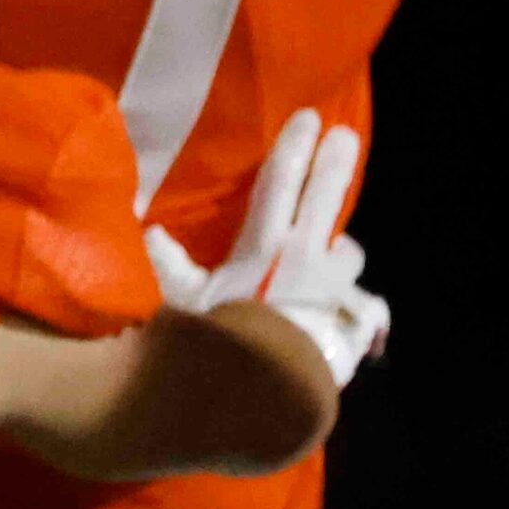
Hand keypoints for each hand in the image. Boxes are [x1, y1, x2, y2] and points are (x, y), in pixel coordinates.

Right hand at [144, 108, 390, 386]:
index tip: (308, 118)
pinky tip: (348, 308)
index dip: (294, 147)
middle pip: (327, 197)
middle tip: (346, 135)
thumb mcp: (184, 302)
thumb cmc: (225, 338)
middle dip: (336, 162)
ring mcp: (336, 288)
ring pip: (348, 251)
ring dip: (340, 246)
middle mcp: (307, 256)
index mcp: (266, 244)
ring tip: (333, 248)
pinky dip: (353, 300)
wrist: (272, 390)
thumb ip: (169, 265)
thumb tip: (148, 230)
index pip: (282, 181)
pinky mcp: (353, 321)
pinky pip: (361, 302)